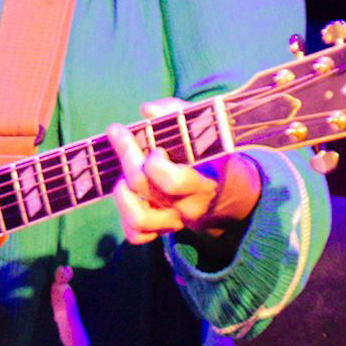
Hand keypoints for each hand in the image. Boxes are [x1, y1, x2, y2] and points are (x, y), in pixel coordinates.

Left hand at [107, 99, 261, 256]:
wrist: (227, 192)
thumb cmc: (212, 153)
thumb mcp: (204, 129)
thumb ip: (178, 114)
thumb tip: (147, 109)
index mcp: (203, 182)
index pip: (174, 181)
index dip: (156, 163)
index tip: (156, 147)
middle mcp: (187, 207)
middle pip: (144, 187)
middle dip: (126, 154)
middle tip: (118, 132)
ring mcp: (173, 221)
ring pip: (137, 218)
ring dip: (121, 191)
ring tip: (122, 172)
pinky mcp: (161, 230)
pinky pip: (136, 235)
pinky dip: (124, 216)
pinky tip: (129, 194)